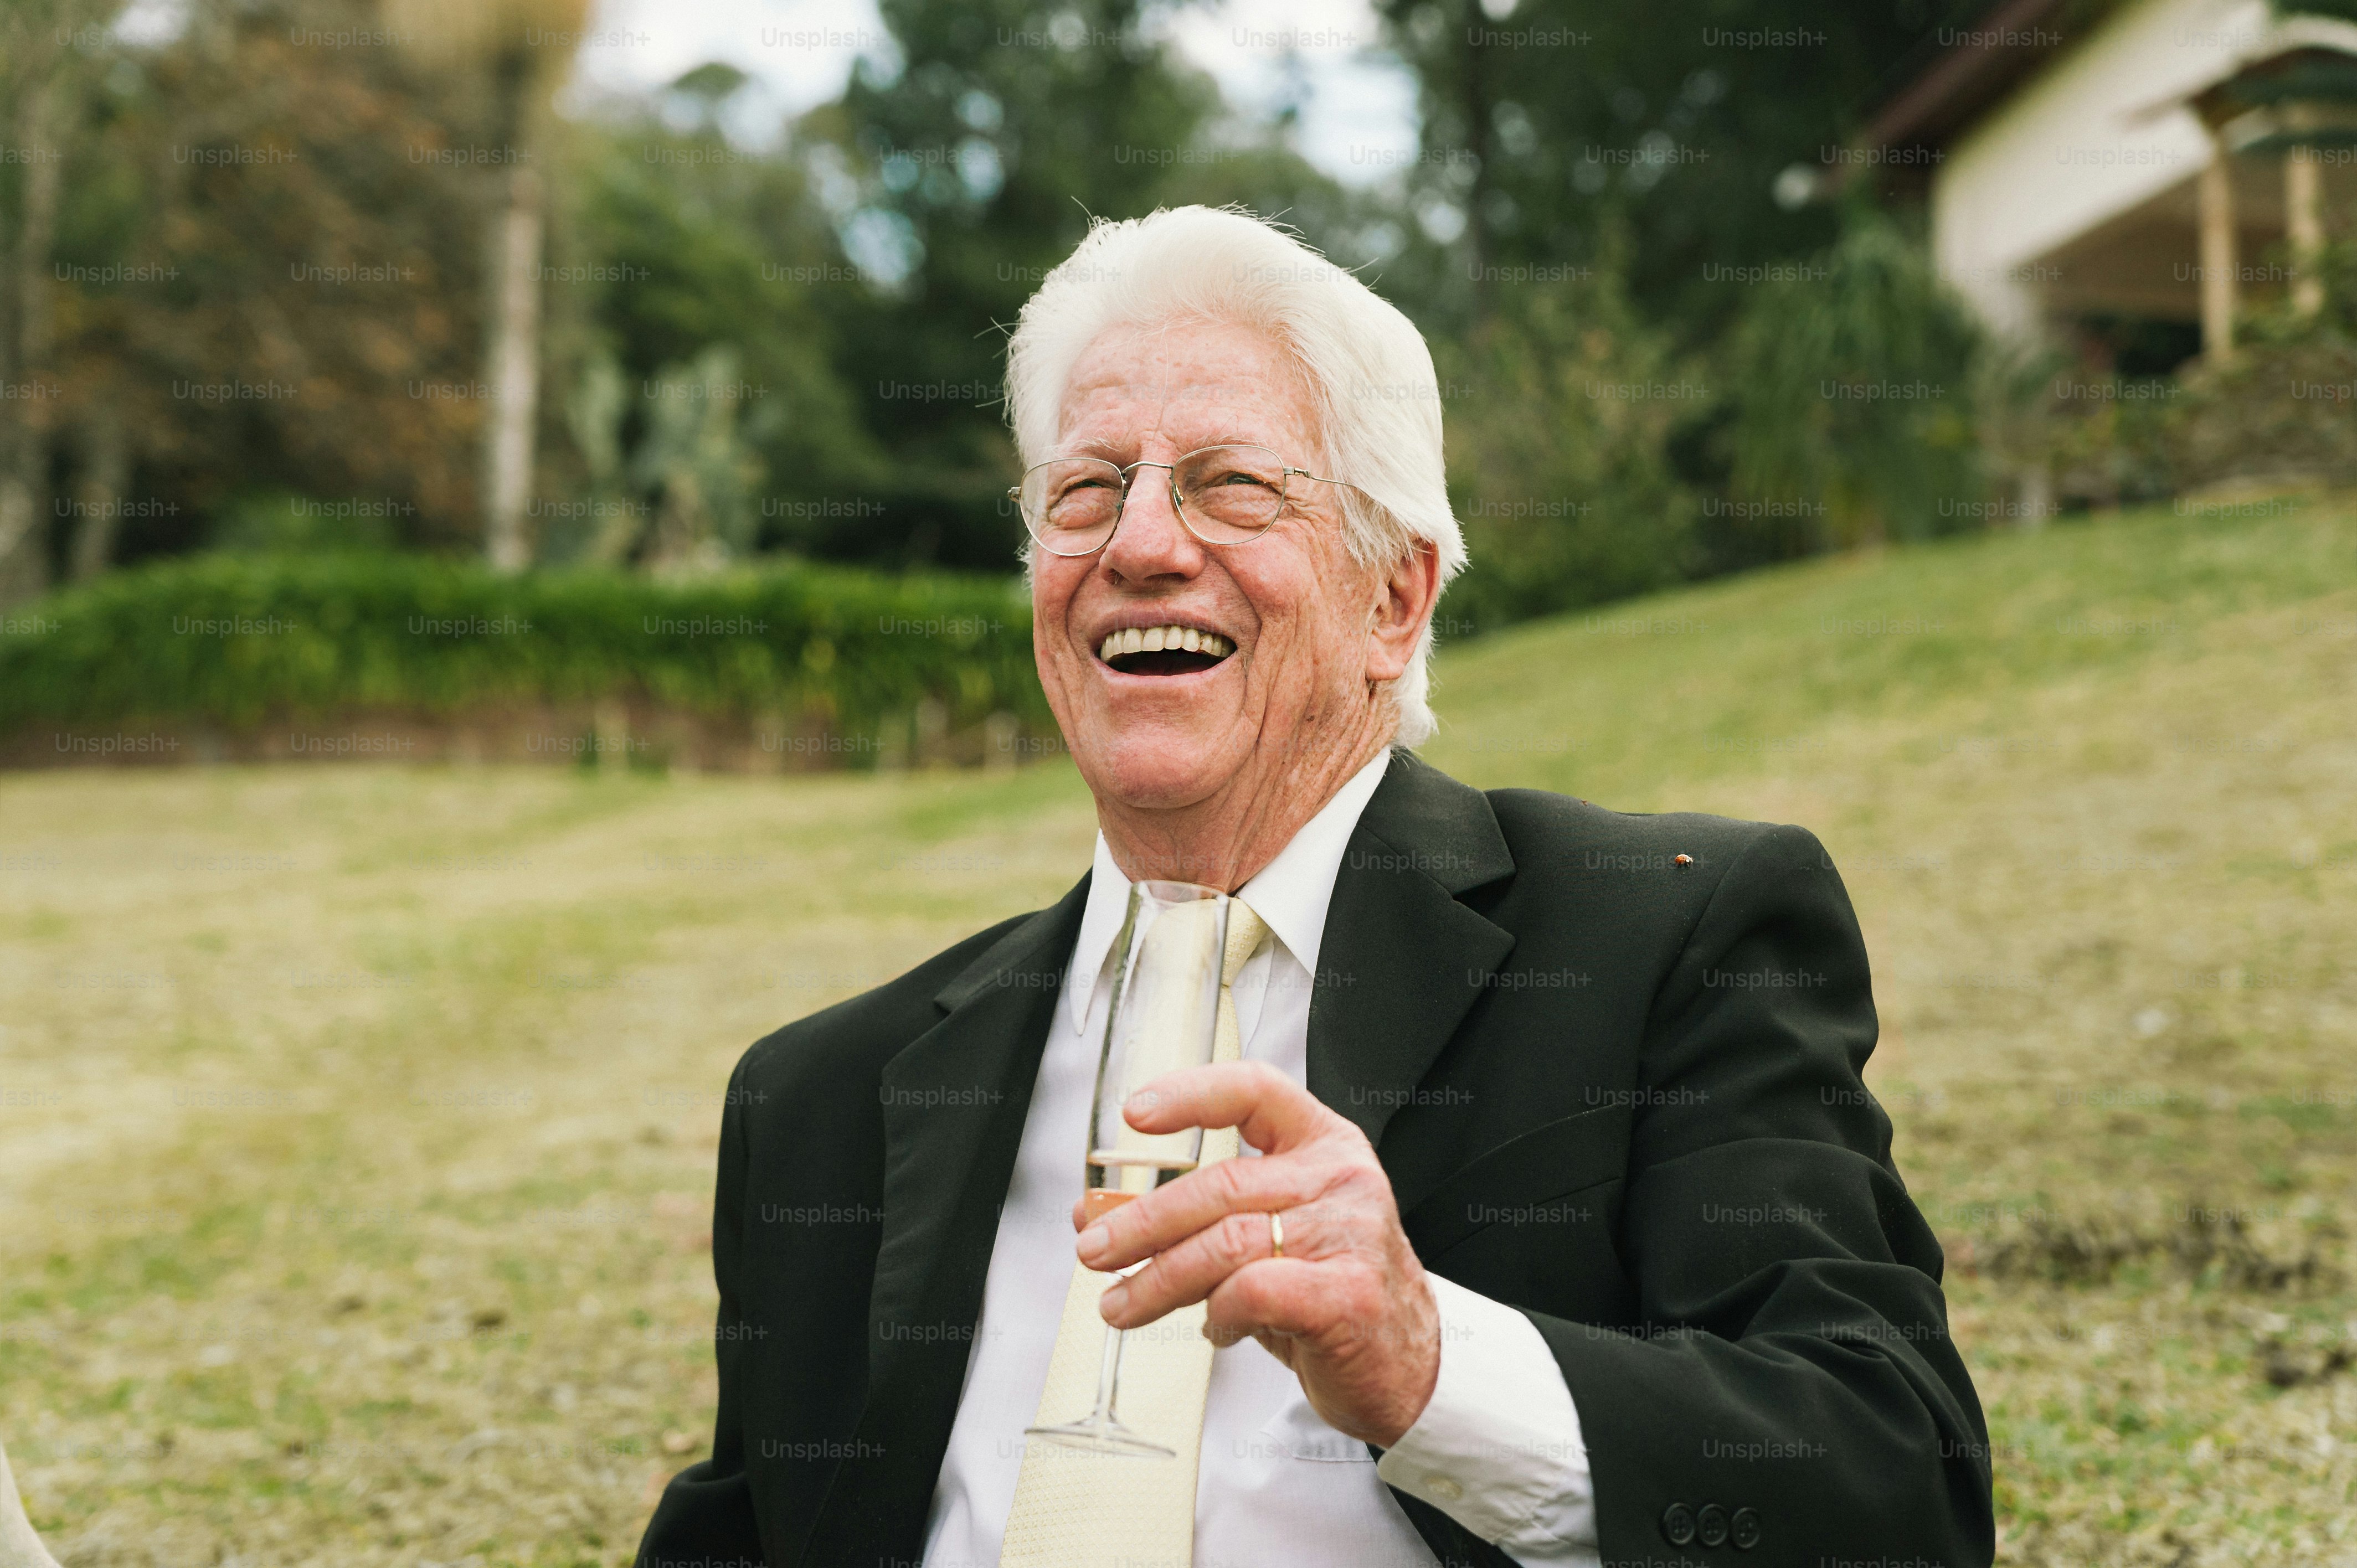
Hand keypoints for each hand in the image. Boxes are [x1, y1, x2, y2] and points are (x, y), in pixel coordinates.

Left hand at [1071, 1060, 1439, 1446]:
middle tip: (1095, 1248)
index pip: (1254, 1091)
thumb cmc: (1329, 1291)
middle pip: (1221, 1183)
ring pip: (1226, 1241)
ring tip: (1120, 1304)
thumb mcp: (1268, 1236)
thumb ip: (1199, 1217)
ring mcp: (1349, 1233)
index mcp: (1323, 1145)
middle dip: (1143, 1219)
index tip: (1135, 1114)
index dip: (1190, 1095)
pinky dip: (1218, 1314)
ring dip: (1158, 1278)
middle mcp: (1340, 1177)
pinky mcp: (1346, 1295)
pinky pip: (1252, 1291)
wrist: (1406, 1365)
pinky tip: (1215, 1329)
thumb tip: (1100, 1212)